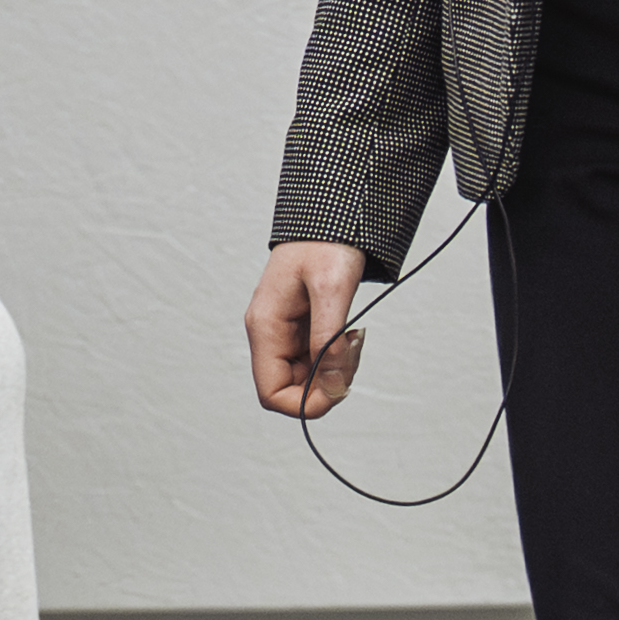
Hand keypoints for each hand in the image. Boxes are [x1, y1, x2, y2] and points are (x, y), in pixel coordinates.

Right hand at [245, 240, 371, 417]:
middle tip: (351, 355)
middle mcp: (269, 334)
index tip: (338, 386)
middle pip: (291, 390)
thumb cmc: (326, 243)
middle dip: (326, 385)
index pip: (272, 393)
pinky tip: (349, 334)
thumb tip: (334, 384)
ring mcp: (284, 332)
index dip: (304, 403)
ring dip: (334, 371)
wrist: (331, 215)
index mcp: (265, 327)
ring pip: (306, 378)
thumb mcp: (332, 289)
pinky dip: (336, 357)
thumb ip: (329, 340)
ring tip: (353, 339)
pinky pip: (316, 360)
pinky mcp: (300, 328)